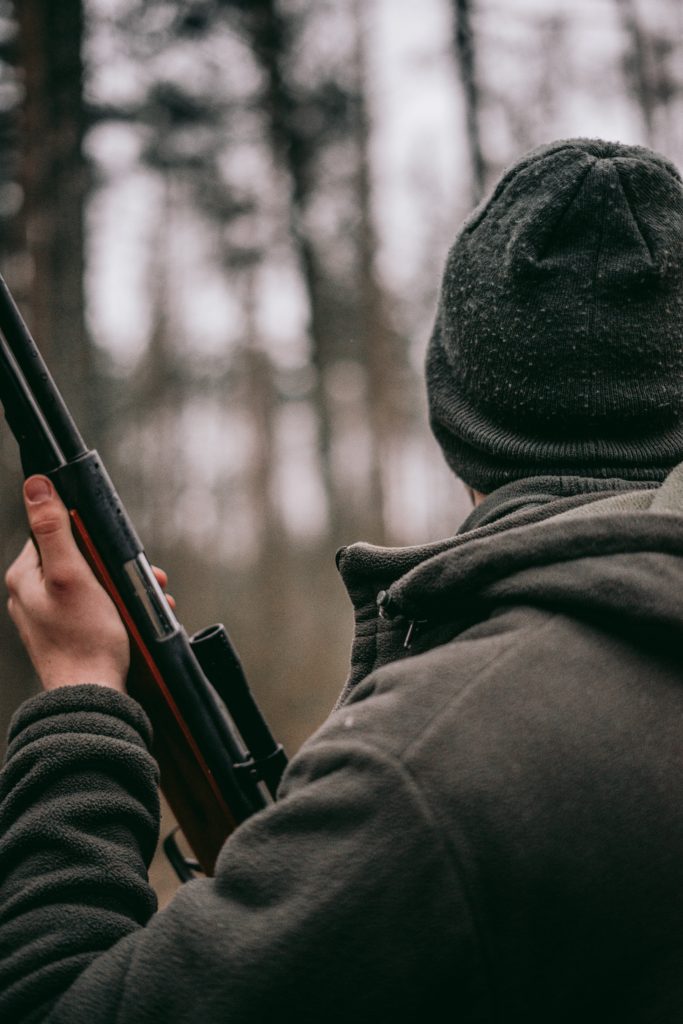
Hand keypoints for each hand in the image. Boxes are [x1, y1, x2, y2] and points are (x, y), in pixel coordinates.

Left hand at [5, 475, 129, 691]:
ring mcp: (48, 616)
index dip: (92, 538)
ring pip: (92, 584)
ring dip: (124, 589)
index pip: (56, 533)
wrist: (91, 698)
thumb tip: (36, 485)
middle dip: (116, 566)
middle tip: (145, 578)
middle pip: (79, 559)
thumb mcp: (72, 574)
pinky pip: (95, 609)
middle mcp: (31, 595)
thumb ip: (54, 528)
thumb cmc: (84, 640)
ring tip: (150, 601)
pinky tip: (138, 619)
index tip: (116, 553)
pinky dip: (119, 610)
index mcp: (24, 577)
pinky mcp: (67, 634)